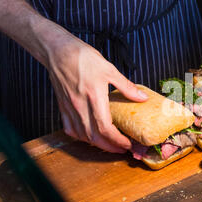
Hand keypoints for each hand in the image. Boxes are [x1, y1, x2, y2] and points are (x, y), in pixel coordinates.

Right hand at [41, 25, 147, 152]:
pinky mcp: (62, 107)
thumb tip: (142, 98)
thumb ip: (126, 87)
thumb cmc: (84, 58)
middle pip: (94, 136)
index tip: (127, 144)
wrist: (59, 52)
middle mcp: (80, 106)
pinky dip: (80, 136)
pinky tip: (88, 136)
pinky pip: (70, 128)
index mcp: (94, 98)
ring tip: (109, 145)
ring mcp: (70, 108)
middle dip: (110, 147)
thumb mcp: (110, 70)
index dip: (117, 140)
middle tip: (122, 149)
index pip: (105, 128)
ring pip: (82, 135)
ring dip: (96, 144)